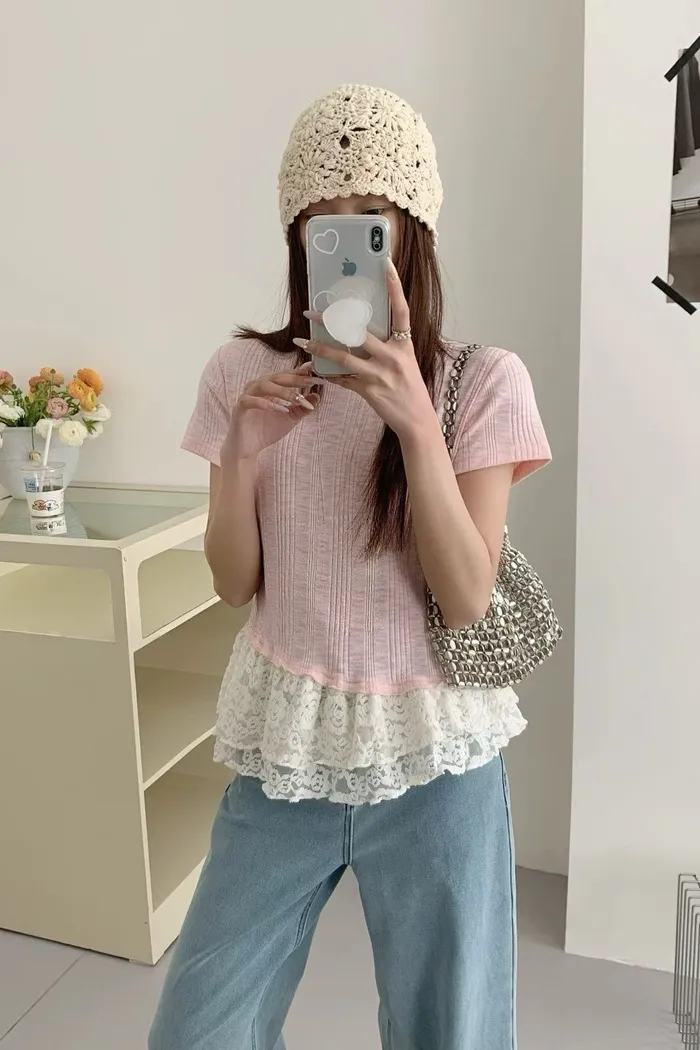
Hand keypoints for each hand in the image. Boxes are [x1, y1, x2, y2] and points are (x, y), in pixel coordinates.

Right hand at [221, 362, 318, 463]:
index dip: (301, 373)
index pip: (286, 375)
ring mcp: (248, 396)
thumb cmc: (267, 430)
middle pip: (277, 377)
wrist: (247, 448)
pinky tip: (282, 409)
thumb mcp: (290, 418)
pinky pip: (252, 401)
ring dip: (283, 391)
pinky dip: (267, 404)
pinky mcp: (240, 408)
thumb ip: (302, 407)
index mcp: (270, 386)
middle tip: (312, 381)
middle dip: (296, 379)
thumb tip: (317, 396)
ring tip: (298, 399)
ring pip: (265, 385)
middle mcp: (258, 387)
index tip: (317, 372)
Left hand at [294, 260, 435, 439]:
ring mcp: (380, 374)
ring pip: (343, 356)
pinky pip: (343, 380)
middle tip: (311, 313)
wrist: (417, 420)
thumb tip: (363, 332)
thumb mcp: (406, 362)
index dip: (394, 286)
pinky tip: (315, 369)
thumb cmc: (411, 390)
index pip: (401, 309)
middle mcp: (392, 356)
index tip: (385, 264)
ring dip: (319, 349)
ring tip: (302, 342)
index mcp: (404, 344)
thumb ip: (389, 346)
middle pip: (358, 331)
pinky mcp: (369, 391)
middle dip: (331, 321)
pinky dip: (328, 374)